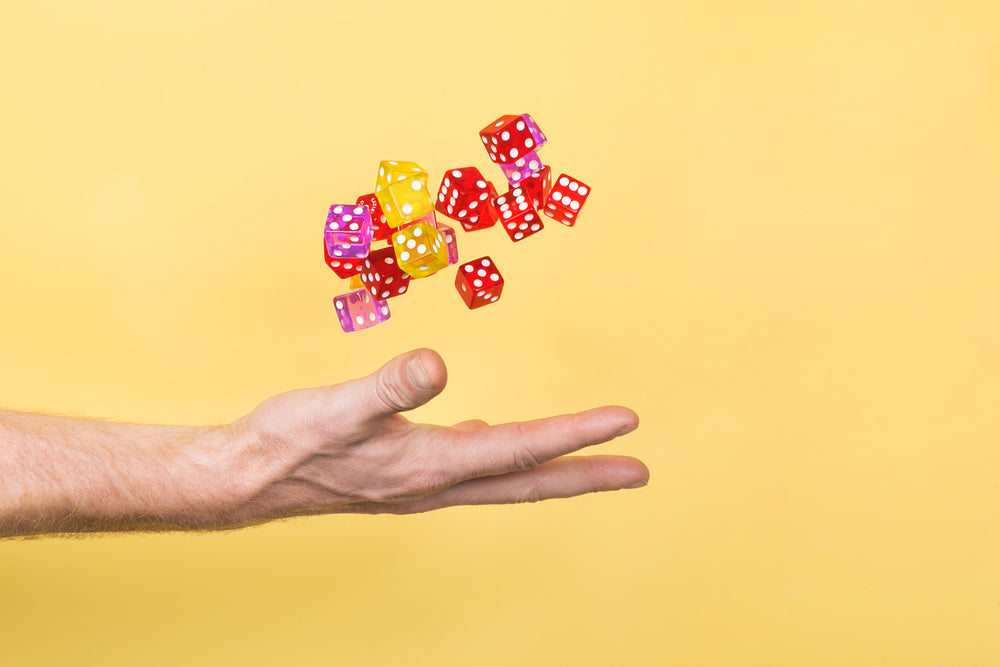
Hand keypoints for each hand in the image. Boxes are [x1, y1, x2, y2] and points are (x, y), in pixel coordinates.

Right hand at [220, 349, 646, 523]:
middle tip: (638, 470)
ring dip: (554, 470)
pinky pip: (474, 468)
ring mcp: (424, 483)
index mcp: (432, 464)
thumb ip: (389, 387)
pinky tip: (496, 440)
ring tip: (590, 464)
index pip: (522, 448)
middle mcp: (437, 481)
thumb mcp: (337, 407)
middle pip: (530, 480)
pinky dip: (505, 458)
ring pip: (506, 478)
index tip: (626, 421)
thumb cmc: (289, 441)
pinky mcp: (407, 474)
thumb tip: (438, 364)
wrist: (247, 477)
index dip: (576, 434)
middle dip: (588, 474)